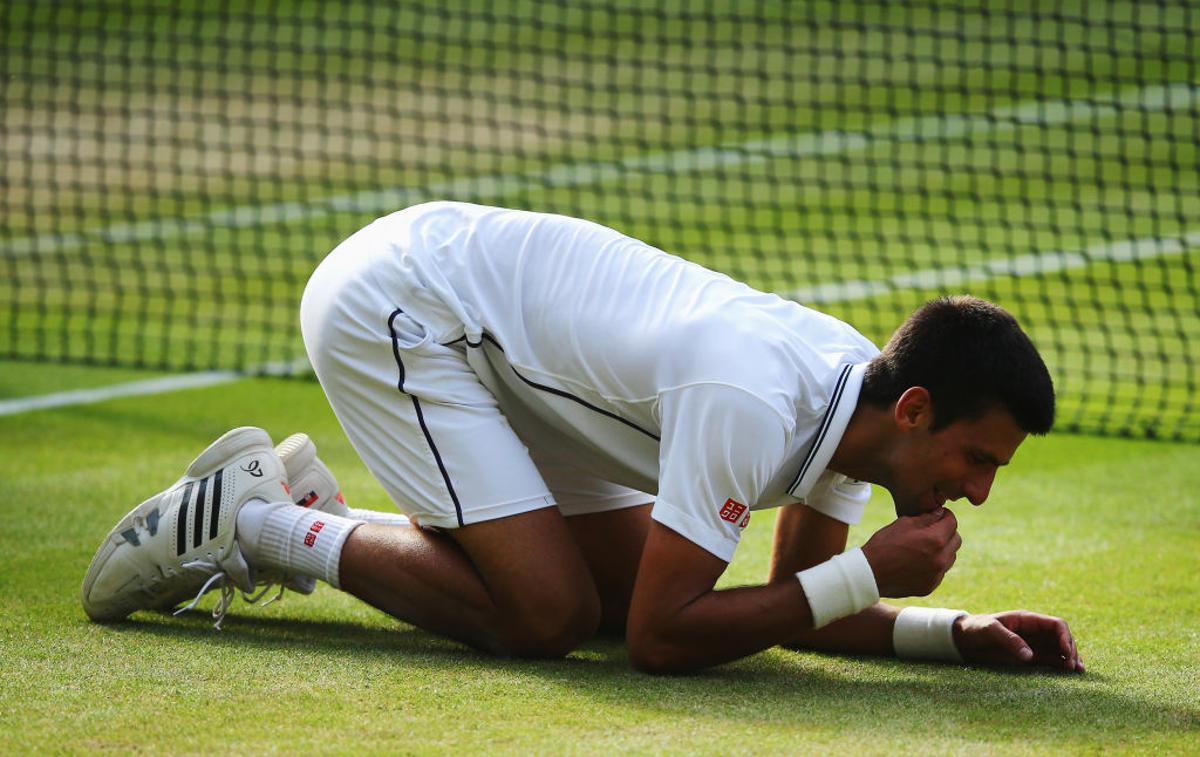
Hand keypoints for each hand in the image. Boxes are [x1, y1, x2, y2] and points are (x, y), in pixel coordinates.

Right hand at [861, 507, 960, 596]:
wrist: (869, 574)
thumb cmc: (884, 544)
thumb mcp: (902, 524)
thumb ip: (926, 518)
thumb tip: (940, 513)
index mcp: (935, 540)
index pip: (952, 522)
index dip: (945, 516)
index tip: (937, 515)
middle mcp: (941, 558)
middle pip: (956, 540)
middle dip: (947, 532)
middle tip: (931, 531)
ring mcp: (937, 575)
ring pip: (950, 557)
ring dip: (943, 550)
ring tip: (923, 548)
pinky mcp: (931, 586)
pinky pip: (940, 572)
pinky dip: (934, 565)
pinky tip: (917, 562)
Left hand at [953, 610, 1083, 672]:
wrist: (963, 639)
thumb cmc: (976, 629)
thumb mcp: (990, 630)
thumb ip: (1010, 640)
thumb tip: (1030, 656)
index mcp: (1028, 620)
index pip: (1056, 625)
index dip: (1065, 637)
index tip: (1066, 653)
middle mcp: (1035, 631)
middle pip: (1062, 638)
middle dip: (1070, 649)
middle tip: (1071, 666)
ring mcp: (1034, 644)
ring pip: (1060, 650)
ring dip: (1071, 658)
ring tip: (1078, 671)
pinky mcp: (1029, 657)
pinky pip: (1050, 660)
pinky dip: (1061, 665)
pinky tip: (1070, 672)